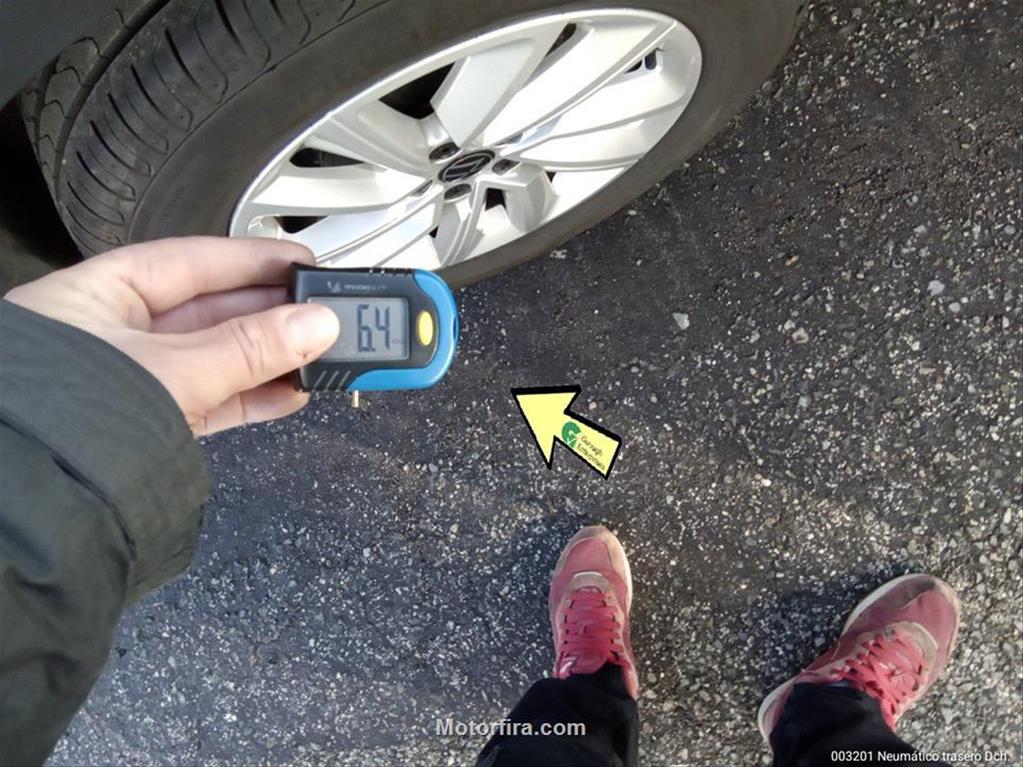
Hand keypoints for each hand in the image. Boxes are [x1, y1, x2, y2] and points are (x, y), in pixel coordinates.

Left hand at [4, 237, 338, 435]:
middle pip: (208, 310)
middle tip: (324, 314)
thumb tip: (315, 324)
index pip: (188, 261)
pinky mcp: (150, 424)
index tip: (301, 263)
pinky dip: (252, 397)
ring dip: (269, 359)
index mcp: (96, 296)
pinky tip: (291, 393)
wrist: (38, 508)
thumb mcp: (171, 371)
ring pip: (215, 358)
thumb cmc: (66, 425)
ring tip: (319, 356)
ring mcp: (133, 382)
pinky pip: (212, 400)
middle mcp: (113, 334)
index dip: (250, 260)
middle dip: (270, 315)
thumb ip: (248, 348)